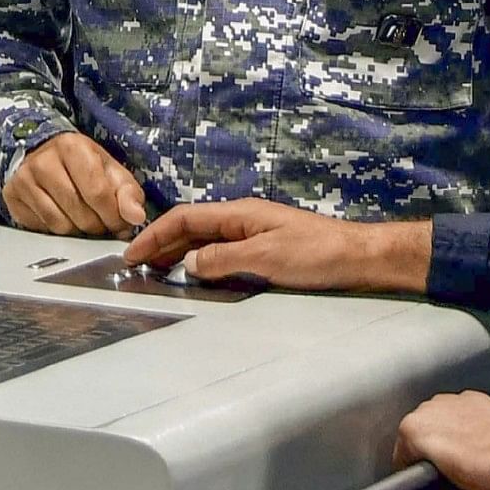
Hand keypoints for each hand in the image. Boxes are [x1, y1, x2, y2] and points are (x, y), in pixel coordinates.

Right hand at [4, 132, 148, 236]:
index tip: (120, 223)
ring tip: (84, 219)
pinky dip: (58, 231)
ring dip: (78, 231)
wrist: (42, 152)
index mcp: (72, 147)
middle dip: (97, 226)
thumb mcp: (110, 170)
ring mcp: (24, 180)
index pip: (97, 193)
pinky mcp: (13, 197)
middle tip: (102, 223)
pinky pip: (42, 229)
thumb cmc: (81, 163)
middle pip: (79, 213)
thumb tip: (136, 217)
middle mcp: (43, 161)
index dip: (113, 216)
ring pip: (60, 225)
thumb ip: (128, 193)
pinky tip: (64, 217)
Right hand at [123, 200, 430, 292]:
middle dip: (160, 244)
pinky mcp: (264, 251)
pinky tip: (196, 276)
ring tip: (156, 272)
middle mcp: (242, 220)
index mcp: (239, 213)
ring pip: (205, 240)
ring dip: (178, 253)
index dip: (155, 235)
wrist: (359, 258)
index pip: (185, 218)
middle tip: (135, 267)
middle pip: (191, 227)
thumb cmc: (317, 254)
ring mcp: (253, 234)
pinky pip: (222, 253)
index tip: (131, 254)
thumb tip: (188, 263)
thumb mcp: (267, 258)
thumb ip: (224, 259)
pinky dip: (201, 262)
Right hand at [396, 391, 489, 489]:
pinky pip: (461, 414)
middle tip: (449, 477)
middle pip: (421, 438)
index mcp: (412, 429)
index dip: (415, 476)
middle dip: (432, 456)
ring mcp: (451, 400)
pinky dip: (466, 426)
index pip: (403, 457)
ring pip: (440, 423)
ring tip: (467, 459)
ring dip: (448, 439)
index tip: (430, 489)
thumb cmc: (484, 472)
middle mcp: (427, 408)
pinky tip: (479, 442)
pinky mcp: (473, 398)